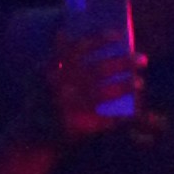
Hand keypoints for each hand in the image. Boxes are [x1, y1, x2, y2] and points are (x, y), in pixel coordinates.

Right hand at [26, 18, 142, 142]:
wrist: (30, 139)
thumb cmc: (40, 102)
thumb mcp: (39, 78)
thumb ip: (55, 57)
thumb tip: (72, 35)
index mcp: (48, 70)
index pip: (77, 48)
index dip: (98, 39)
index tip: (118, 34)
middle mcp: (58, 86)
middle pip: (98, 70)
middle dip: (123, 63)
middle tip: (142, 59)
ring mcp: (67, 107)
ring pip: (104, 93)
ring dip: (125, 86)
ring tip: (140, 83)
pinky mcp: (76, 128)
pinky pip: (106, 119)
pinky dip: (123, 115)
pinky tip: (135, 110)